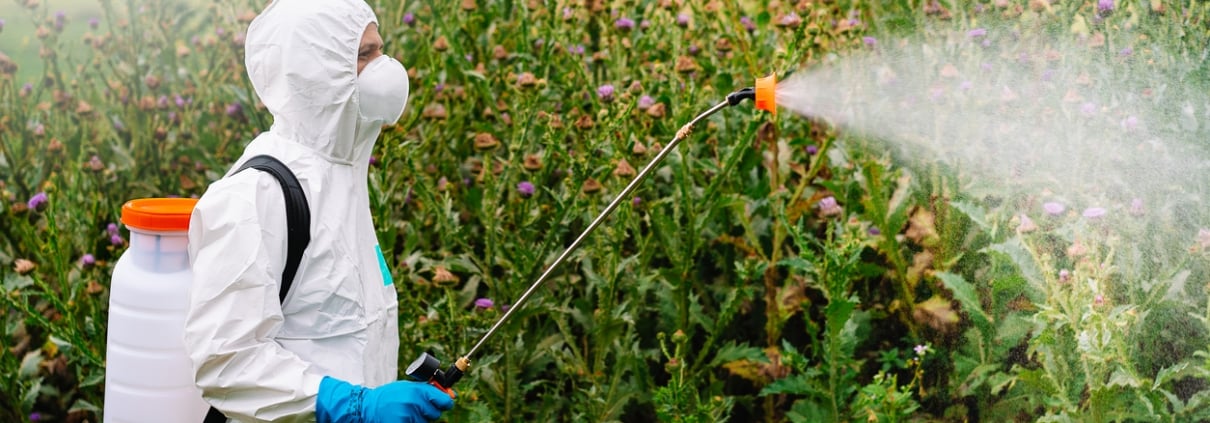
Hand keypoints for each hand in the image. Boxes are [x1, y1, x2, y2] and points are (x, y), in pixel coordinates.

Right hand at [317, 376, 454, 422]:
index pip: (443, 400)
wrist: (368, 406)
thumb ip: (426, 390)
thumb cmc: (390, 395)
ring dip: (419, 419)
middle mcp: (414, 403)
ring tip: (406, 412)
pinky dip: (412, 422)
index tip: (445, 403)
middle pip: (435, 414)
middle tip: (417, 407)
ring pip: (425, 422)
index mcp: (418, 391)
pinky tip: (403, 418)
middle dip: (429, 412)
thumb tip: (449, 395)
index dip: (445, 402)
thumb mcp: (408, 386)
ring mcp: (408, 416)